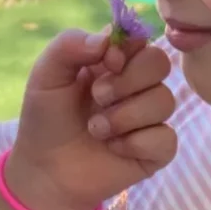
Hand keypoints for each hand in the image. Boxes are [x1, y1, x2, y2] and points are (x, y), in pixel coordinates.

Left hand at [4, 29, 177, 209]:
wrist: (45, 170)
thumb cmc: (46, 119)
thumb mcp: (46, 74)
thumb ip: (69, 44)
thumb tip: (108, 41)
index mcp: (113, 62)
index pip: (139, 39)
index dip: (127, 48)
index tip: (107, 62)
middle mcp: (136, 85)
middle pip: (159, 63)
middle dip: (126, 81)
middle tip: (97, 98)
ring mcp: (149, 117)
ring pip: (164, 101)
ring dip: (124, 116)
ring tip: (95, 129)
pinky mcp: (156, 149)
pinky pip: (166, 138)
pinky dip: (136, 143)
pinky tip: (114, 149)